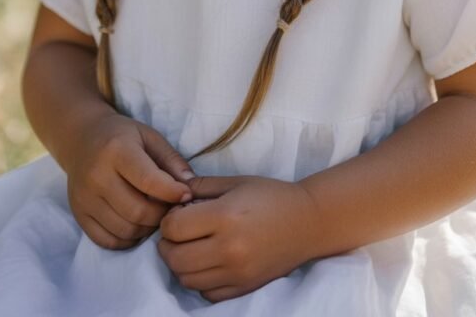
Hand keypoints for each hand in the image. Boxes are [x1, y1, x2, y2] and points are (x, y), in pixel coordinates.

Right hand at [66, 113, 194, 249]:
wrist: (82, 138)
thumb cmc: (122, 136)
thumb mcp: (149, 137)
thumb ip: (171, 160)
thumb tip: (190, 187)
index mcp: (116, 150)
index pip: (148, 181)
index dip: (172, 192)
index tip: (186, 195)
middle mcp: (96, 176)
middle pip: (137, 212)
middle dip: (161, 215)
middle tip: (169, 208)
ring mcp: (84, 198)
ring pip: (124, 230)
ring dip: (146, 229)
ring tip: (154, 215)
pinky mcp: (78, 214)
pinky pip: (107, 241)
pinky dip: (127, 240)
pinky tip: (136, 224)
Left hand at [157, 174, 318, 302]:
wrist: (308, 222)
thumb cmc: (271, 196)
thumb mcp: (236, 182)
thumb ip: (201, 186)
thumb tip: (173, 195)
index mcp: (225, 216)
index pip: (174, 228)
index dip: (168, 221)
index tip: (177, 214)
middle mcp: (229, 249)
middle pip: (175, 258)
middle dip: (167, 245)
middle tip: (176, 233)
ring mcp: (236, 273)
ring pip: (187, 279)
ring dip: (180, 264)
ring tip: (190, 247)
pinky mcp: (244, 288)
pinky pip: (207, 293)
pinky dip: (200, 280)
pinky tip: (207, 263)